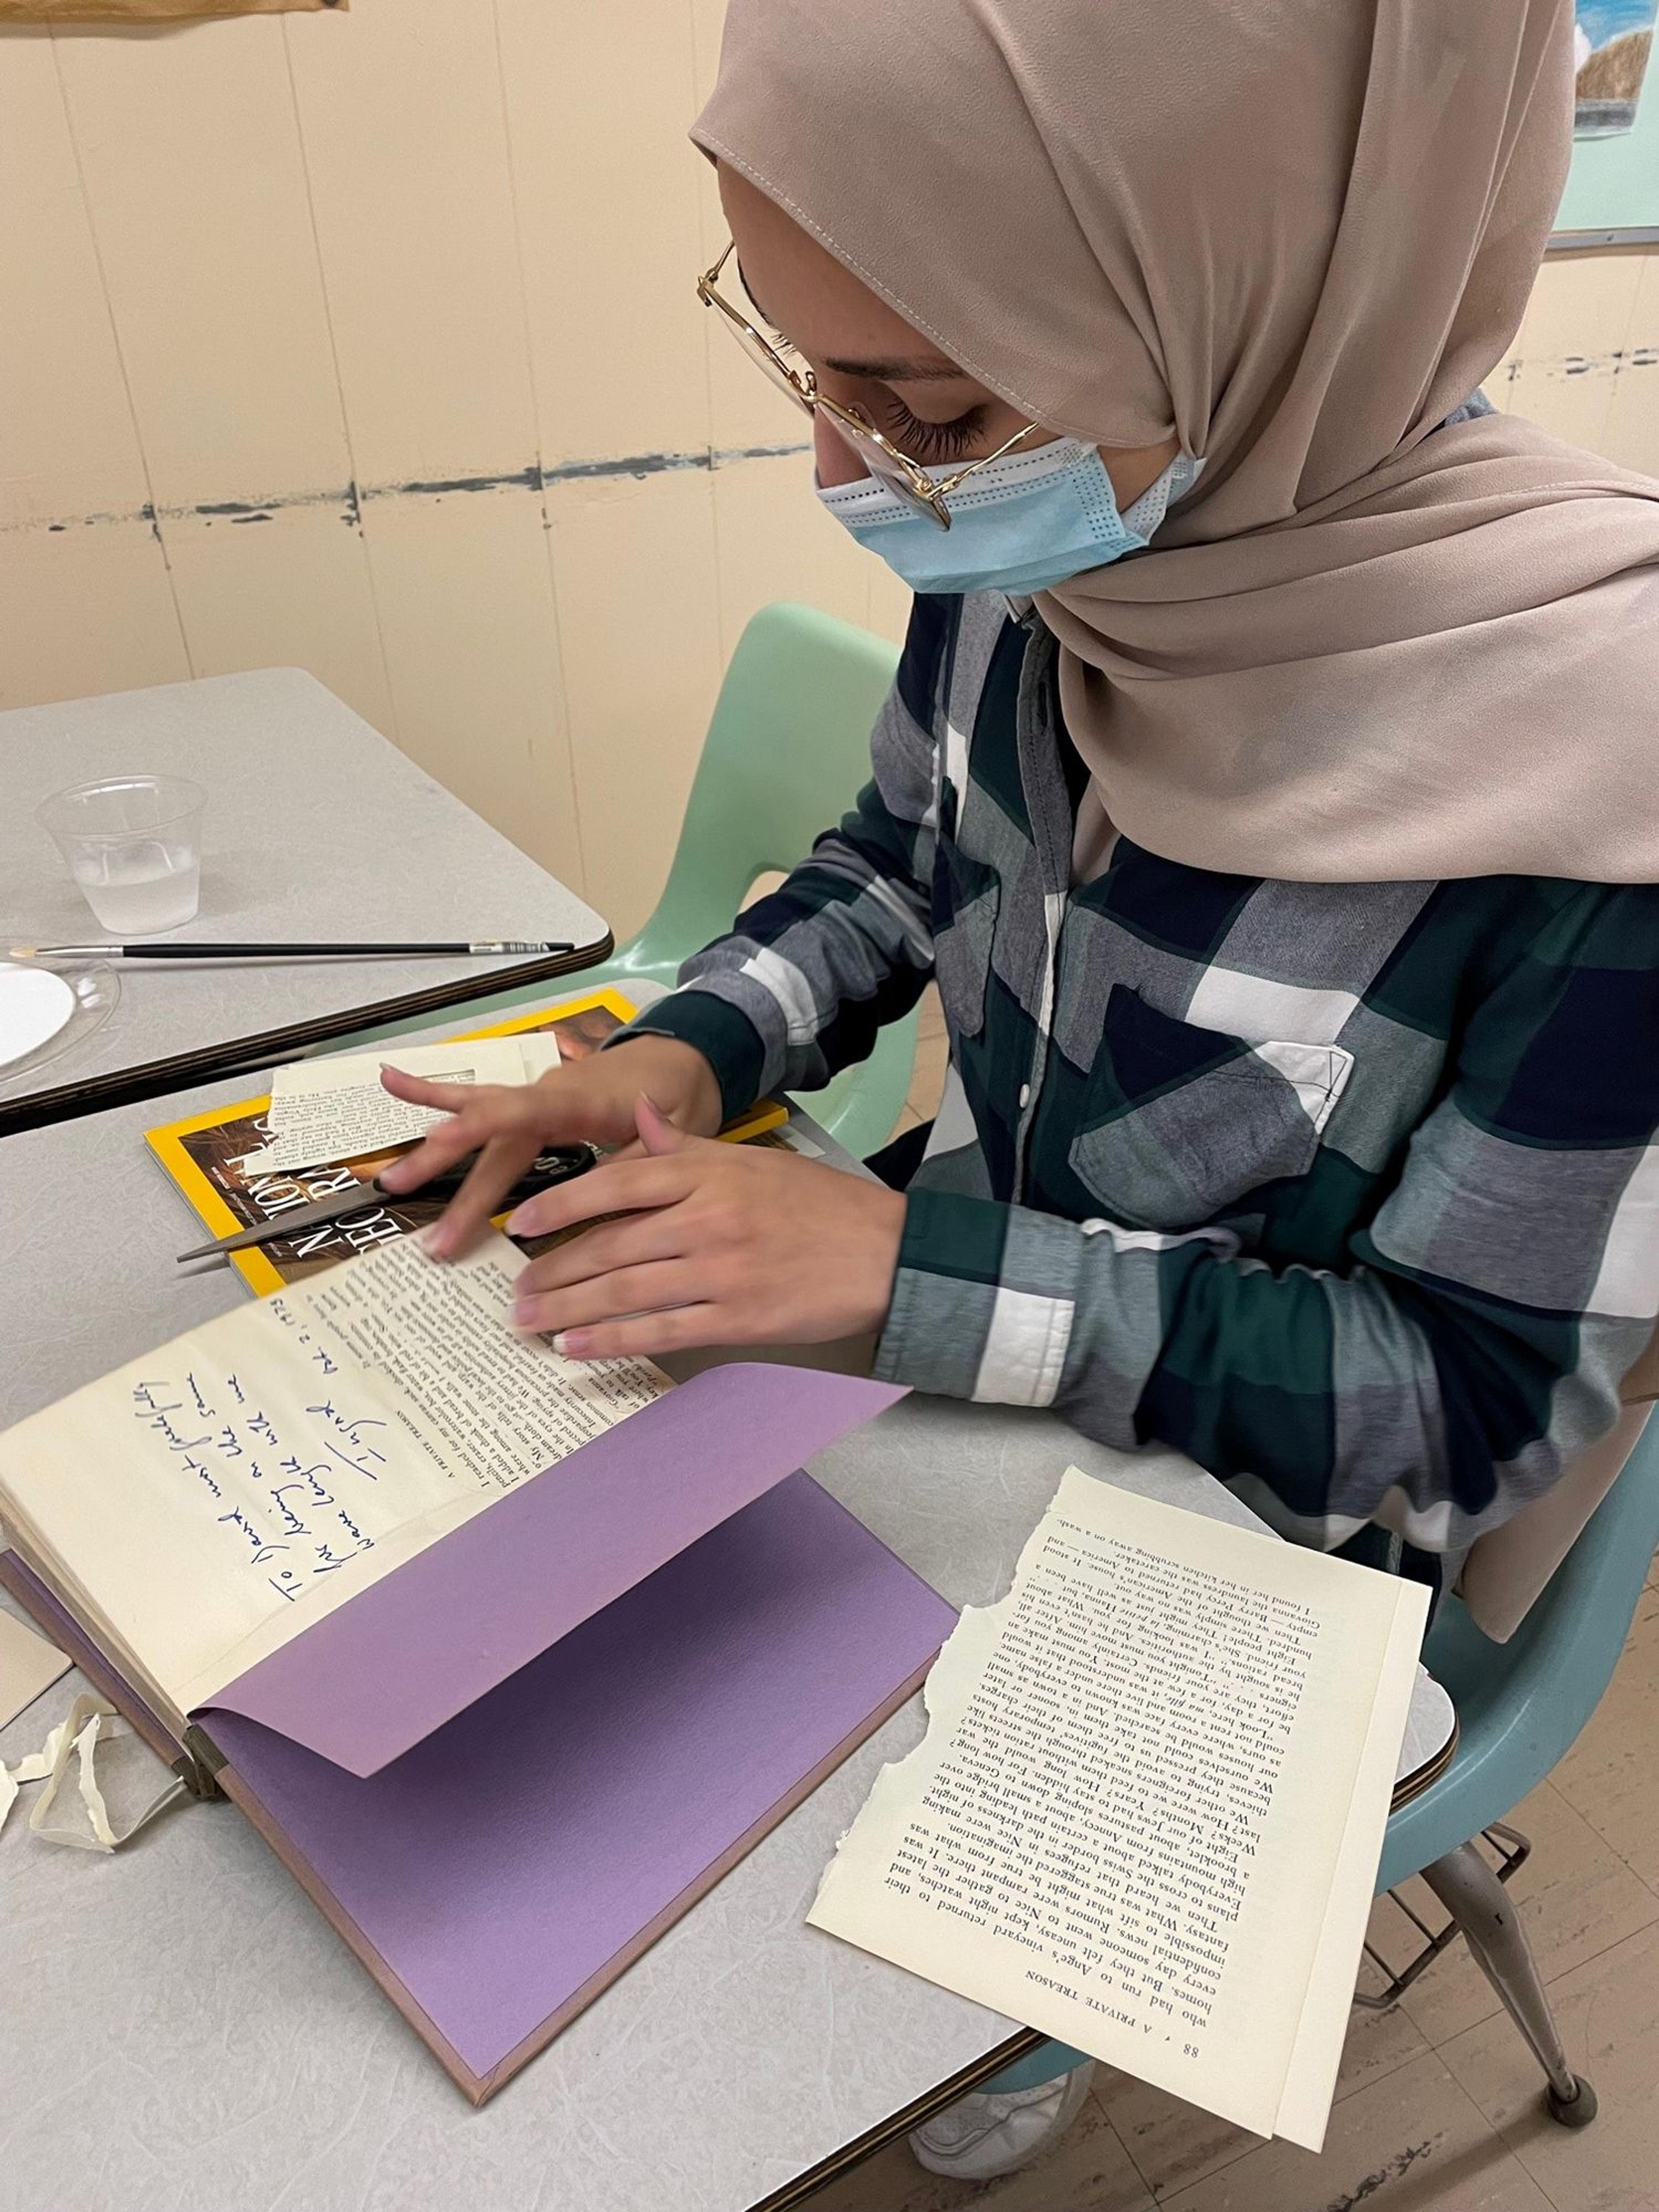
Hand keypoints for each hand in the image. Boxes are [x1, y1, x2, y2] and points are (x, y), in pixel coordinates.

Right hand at [376, 1034, 722, 1256]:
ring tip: (388, 1178)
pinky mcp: (531, 1100)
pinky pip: (481, 1099)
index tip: (441, 1144)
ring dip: (435, 1153)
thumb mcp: (680, 1129)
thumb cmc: (683, 1094)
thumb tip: (608, 1196)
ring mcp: (536, 1094)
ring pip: (477, 1122)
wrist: (684, 1056)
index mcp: (583, 1099)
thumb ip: (643, 1157)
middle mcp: (549, 1092)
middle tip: (431, 1235)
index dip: (481, 1128)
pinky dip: (436, 1093)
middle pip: (492, 1135)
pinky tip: (392, 1082)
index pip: (523, 1110)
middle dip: (457, 1182)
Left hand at [502, 1096, 906, 1358]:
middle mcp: (707, 1218)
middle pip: (612, 1244)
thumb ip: (686, 1147)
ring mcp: (720, 1271)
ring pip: (625, 1290)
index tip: (525, 1223)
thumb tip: (640, 1115)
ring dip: (568, 1308)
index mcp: (710, 1174)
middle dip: (554, 1269)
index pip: (619, 1184)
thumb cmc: (818, 1206)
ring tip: (529, 1321)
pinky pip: (659, 1330)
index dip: (565, 1204)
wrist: (884, 1253)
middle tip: (516, 1288)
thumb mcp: (751, 1161)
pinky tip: (575, 1347)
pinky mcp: (736, 1317)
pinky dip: (611, 1341)